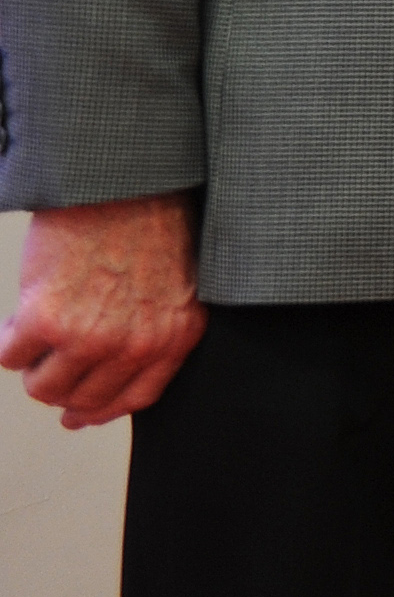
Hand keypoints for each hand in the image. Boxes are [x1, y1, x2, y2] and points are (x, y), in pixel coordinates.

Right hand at [1, 194, 208, 426]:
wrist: (125, 180)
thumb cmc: (149, 219)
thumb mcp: (172, 284)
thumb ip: (150, 329)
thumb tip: (100, 374)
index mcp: (175, 336)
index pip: (134, 398)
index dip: (99, 411)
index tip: (74, 416)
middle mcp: (135, 345)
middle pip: (81, 398)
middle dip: (58, 383)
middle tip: (46, 358)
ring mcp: (90, 337)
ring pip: (42, 384)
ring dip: (32, 363)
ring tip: (33, 329)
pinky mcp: (45, 320)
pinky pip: (10, 356)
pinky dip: (7, 341)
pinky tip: (16, 316)